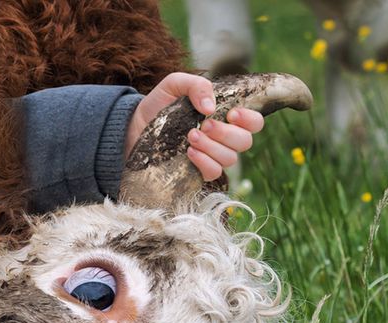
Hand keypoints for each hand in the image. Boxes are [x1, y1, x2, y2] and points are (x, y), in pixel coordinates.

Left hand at [126, 72, 264, 181]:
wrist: (133, 129)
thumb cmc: (157, 106)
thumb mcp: (175, 85)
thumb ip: (196, 85)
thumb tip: (211, 107)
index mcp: (225, 116)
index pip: (254, 123)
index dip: (250, 119)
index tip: (232, 113)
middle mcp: (223, 138)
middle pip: (245, 141)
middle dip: (226, 133)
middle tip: (204, 125)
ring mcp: (211, 157)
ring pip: (230, 158)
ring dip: (212, 147)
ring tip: (190, 136)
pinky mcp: (197, 173)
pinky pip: (214, 173)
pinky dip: (204, 162)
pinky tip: (188, 152)